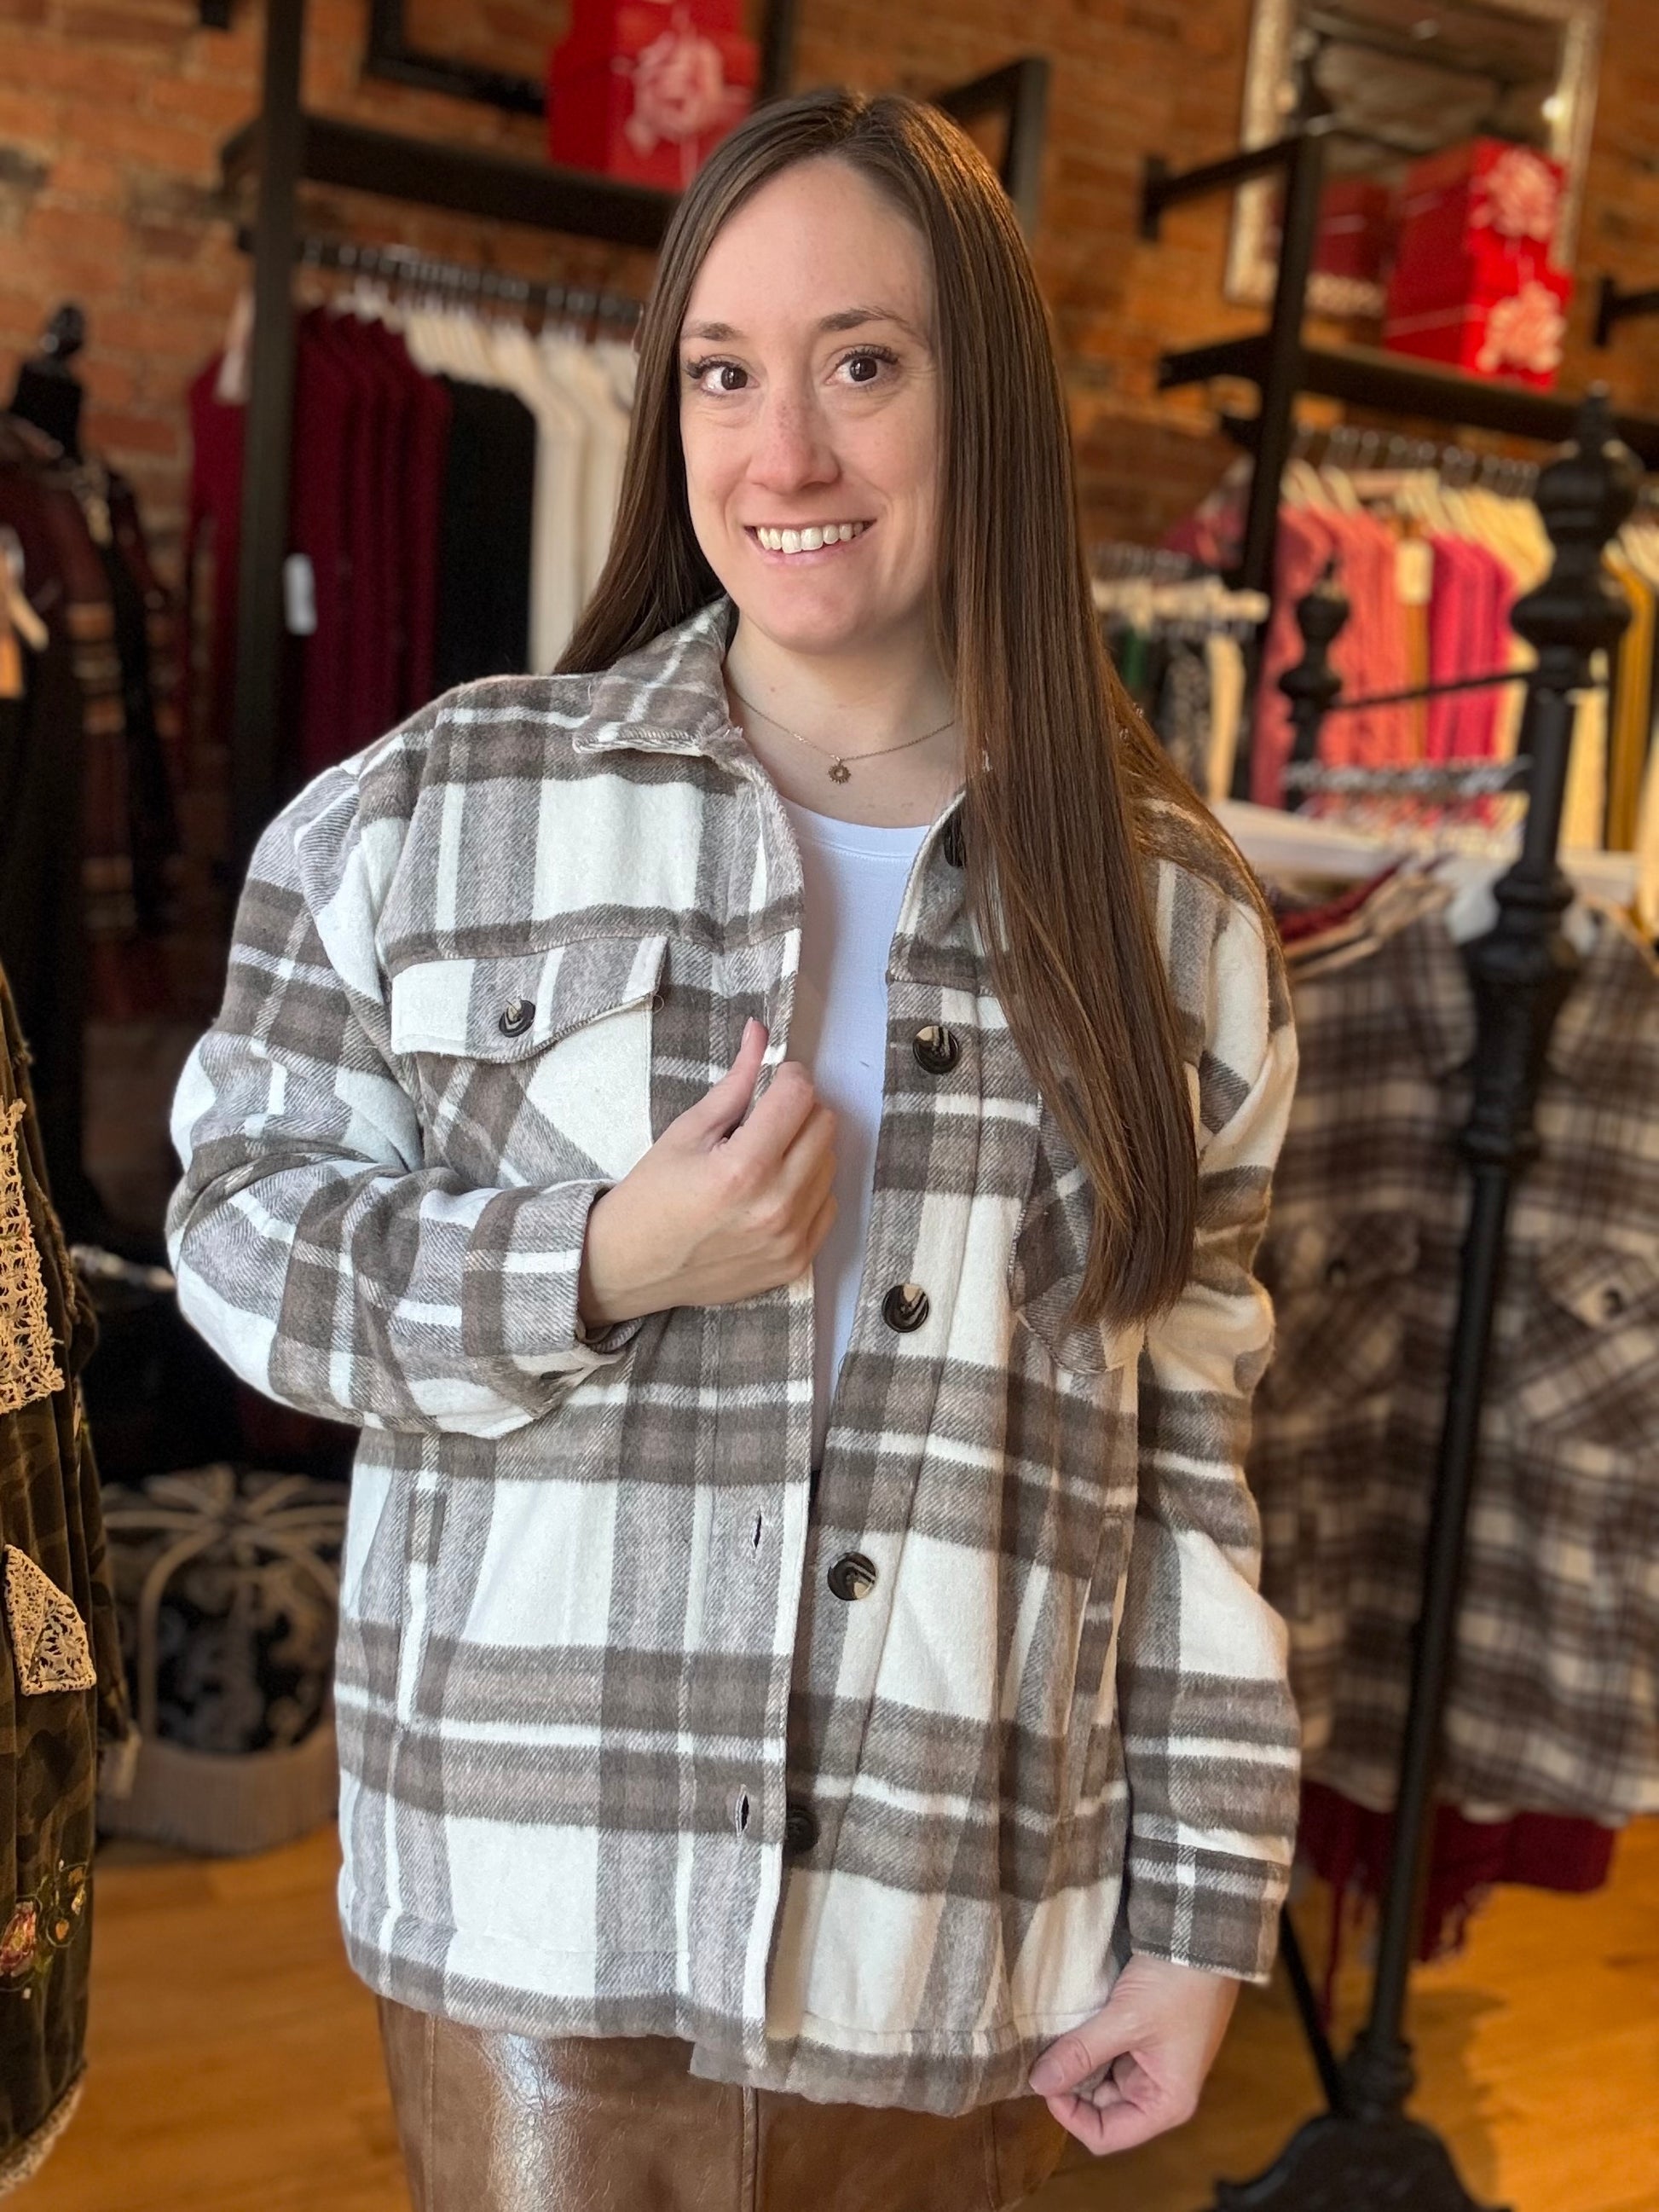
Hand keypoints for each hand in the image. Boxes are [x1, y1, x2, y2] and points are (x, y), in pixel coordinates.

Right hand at [577, 1017, 837, 1326]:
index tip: (773, 1081)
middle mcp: (775, 1206)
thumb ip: (734, 1083)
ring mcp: (790, 1239)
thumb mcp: (686, 1132)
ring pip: (831, 1164)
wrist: (630, 1270)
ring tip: (768, 1156)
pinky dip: (809, 1188)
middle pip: (825, 1126)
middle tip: (768, 1117)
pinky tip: (775, 1189)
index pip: (800, 1096)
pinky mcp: (796, 1262)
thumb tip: (760, 1031)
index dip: (788, 1077)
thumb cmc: (650, 1197)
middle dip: (800, 1109)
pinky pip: (828, 1205)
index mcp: (743, 1168)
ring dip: (806, 1149)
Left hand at [1026, 1953, 1238, 2156]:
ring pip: (1099, 2080)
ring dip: (1077, 2062)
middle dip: (1070, 2086)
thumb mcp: (1125, 2020)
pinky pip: (1106, 2055)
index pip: (1106, 2136)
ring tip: (1052, 2039)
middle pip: (1100, 2108)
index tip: (1046, 2079)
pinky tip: (1069, 2027)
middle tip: (1042, 2055)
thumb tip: (1037, 2083)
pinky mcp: (1142, 2040)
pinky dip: (1087, 2044)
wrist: (1201, 1938)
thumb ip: (1082, 2053)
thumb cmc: (1175, 1987)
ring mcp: (1150, 2065)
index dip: (1071, 2116)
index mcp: (1165, 2104)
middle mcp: (1158, 2092)